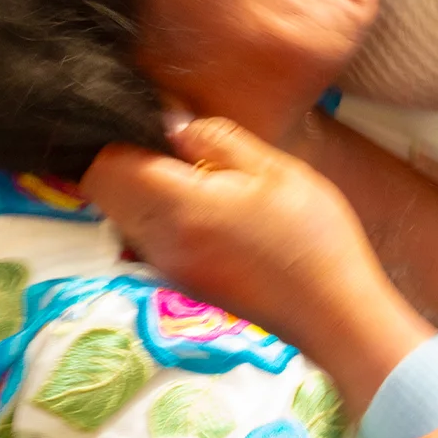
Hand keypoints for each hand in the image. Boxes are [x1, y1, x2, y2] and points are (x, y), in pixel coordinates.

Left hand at [82, 117, 435, 415]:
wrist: (333, 315)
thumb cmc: (314, 239)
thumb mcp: (277, 171)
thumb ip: (217, 140)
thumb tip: (172, 122)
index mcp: (180, 206)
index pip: (105, 166)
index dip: (124, 138)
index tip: (163, 132)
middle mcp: (159, 242)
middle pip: (104, 192)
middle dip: (130, 164)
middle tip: (183, 156)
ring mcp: (166, 268)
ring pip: (123, 216)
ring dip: (147, 193)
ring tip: (203, 186)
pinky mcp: (180, 283)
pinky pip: (148, 239)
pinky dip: (164, 219)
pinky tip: (214, 219)